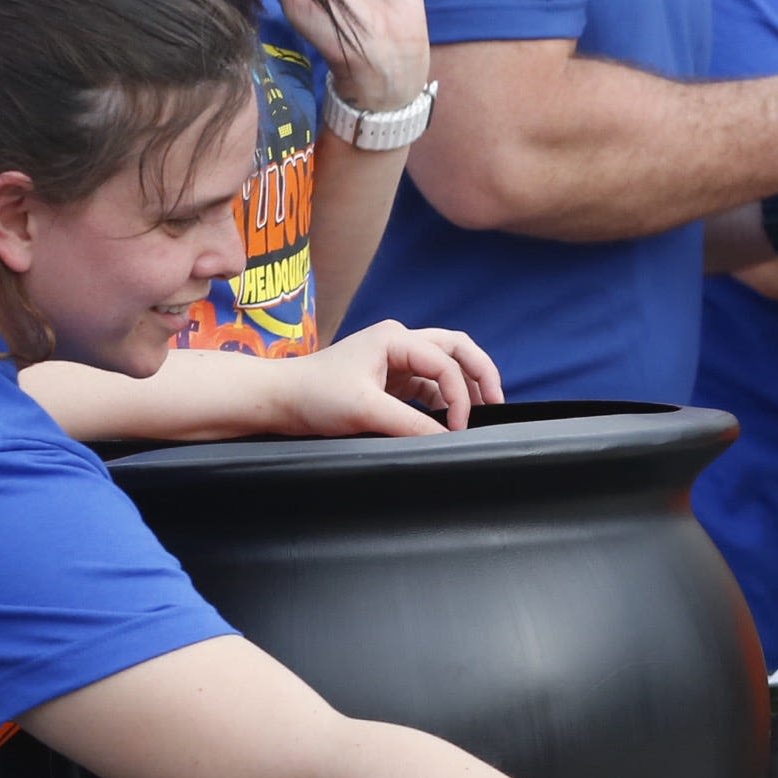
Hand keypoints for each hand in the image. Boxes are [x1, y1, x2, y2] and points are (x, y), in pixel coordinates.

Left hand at [264, 320, 502, 435]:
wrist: (279, 400)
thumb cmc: (314, 396)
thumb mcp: (365, 412)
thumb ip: (410, 424)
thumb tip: (447, 439)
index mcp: (394, 338)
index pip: (446, 362)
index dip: (461, 396)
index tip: (459, 429)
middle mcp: (398, 342)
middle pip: (456, 349)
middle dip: (480, 373)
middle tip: (498, 403)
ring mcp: (394, 359)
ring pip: (445, 365)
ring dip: (464, 386)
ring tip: (480, 412)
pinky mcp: (389, 379)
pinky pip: (429, 384)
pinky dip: (444, 399)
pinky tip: (449, 420)